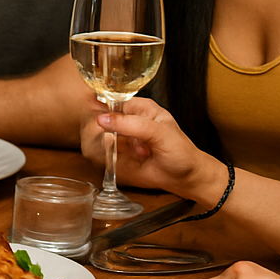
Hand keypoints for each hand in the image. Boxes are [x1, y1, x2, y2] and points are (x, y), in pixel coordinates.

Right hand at [80, 98, 224, 203]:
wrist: (186, 178)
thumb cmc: (180, 152)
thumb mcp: (159, 133)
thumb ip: (131, 124)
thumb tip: (103, 119)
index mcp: (141, 107)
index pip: (113, 100)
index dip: (101, 106)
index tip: (93, 116)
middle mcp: (130, 120)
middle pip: (102, 118)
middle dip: (105, 131)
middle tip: (119, 141)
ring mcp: (124, 137)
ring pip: (100, 135)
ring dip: (111, 146)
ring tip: (137, 153)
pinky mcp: (120, 154)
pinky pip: (104, 152)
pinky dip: (110, 157)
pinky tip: (130, 160)